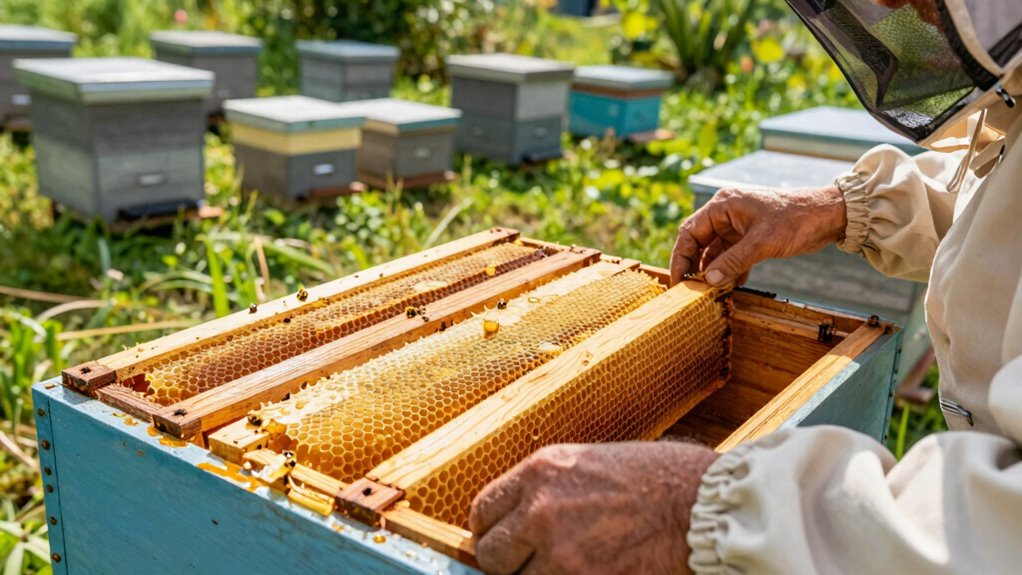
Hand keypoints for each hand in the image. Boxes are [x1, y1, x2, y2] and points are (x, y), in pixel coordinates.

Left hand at [469, 442, 719, 574]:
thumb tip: (522, 517)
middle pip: (491, 555)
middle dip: (507, 562)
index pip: (483, 510)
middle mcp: (540, 510)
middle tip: (529, 563)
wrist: (702, 504)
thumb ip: (549, 489)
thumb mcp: (589, 464)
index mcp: (540, 471)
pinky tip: (592, 572)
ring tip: (570, 565)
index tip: (502, 540)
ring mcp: (560, 552)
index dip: (490, 531)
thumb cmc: (658, 478)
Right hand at [669, 185, 846, 286]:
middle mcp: (726, 214)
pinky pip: (730, 256)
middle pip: (699, 243)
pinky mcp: (749, 238)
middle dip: (695, 266)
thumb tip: (709, 280)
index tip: (678, 280)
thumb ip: (733, 261)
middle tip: (691, 290)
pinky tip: (730, 286)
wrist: (827, 216)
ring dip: (713, 272)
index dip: (680, 257)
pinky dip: (728, 271)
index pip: (690, 232)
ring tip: (710, 292)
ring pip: (714, 252)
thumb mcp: (762, 243)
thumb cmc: (795, 219)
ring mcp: (737, 226)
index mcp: (723, 206)